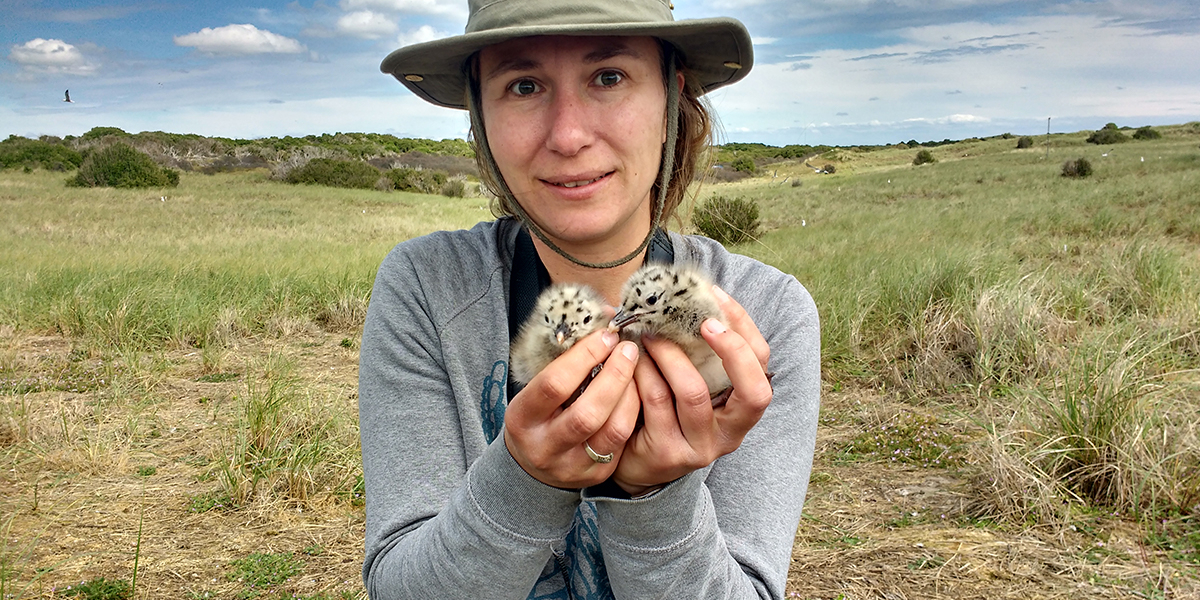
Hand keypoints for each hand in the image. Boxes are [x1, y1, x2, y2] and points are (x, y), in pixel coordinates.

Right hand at [504, 329, 641, 488]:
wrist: (530, 466)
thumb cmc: (536, 416)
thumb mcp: (534, 391)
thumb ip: (563, 365)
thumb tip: (604, 328)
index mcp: (522, 419)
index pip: (554, 385)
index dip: (584, 357)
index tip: (605, 337)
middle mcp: (545, 447)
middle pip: (587, 412)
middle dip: (614, 376)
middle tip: (628, 350)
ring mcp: (572, 466)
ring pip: (612, 430)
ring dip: (630, 394)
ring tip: (635, 369)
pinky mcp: (596, 475)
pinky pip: (623, 442)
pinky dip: (634, 413)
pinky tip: (637, 393)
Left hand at [613, 285, 771, 495]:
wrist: (636, 463)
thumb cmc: (667, 411)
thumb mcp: (692, 384)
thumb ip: (700, 354)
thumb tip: (692, 295)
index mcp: (742, 410)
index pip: (763, 368)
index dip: (744, 331)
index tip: (715, 298)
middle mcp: (730, 433)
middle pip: (754, 392)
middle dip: (731, 350)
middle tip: (702, 321)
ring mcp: (701, 446)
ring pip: (693, 391)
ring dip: (669, 354)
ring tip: (648, 333)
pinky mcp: (668, 452)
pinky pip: (654, 401)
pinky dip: (641, 371)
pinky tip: (629, 356)